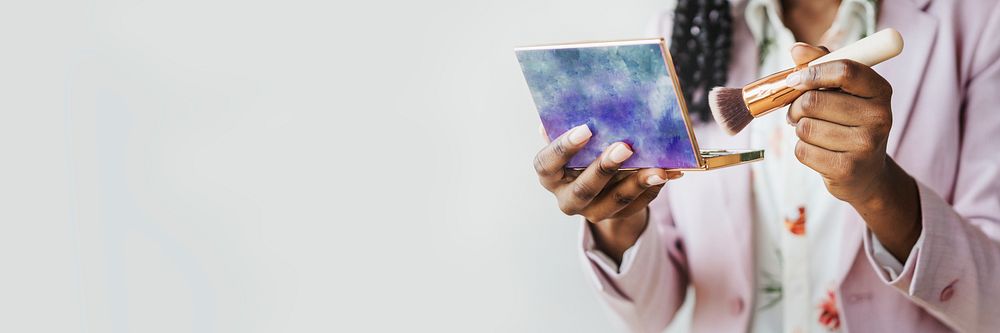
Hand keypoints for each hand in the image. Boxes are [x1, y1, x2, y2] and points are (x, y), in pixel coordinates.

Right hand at [534, 124, 681, 260]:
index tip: (585, 129)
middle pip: (584, 189)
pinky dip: (653, 188)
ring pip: (615, 202)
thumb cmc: (582, 151)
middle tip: (625, 147)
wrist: (599, 183)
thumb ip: (567, 126)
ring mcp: (593, 212)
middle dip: (605, 168)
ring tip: (657, 169)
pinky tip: (669, 173)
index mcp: (549, 176)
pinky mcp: (618, 217)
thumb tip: (564, 105)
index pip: (547, 165)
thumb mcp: (573, 140)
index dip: (564, 148)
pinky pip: (638, 205)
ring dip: (637, 184)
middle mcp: (568, 200)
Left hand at [786, 44, 920, 260]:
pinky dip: (802, 149)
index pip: (844, 70)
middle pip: (814, 101)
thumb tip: (797, 49)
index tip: (794, 80)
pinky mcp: (848, 169)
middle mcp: (880, 117)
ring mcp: (866, 145)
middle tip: (798, 113)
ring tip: (814, 133)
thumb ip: (822, 65)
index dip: (812, 72)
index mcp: (880, 90)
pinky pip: (803, 150)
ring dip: (800, 130)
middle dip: (796, 107)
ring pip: (805, 127)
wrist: (866, 174)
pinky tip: (818, 152)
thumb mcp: (844, 91)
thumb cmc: (849, 122)